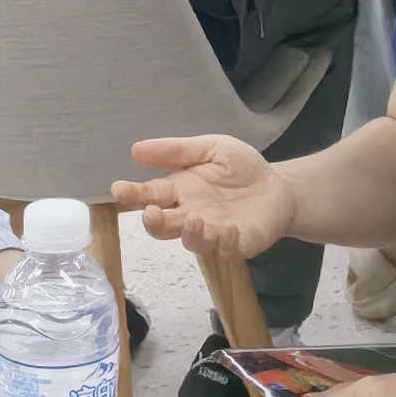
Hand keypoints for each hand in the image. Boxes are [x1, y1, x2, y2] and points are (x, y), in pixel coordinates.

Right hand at [116, 131, 295, 263]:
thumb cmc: (239, 168)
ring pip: (192, 242)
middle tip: (151, 213)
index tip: (118, 190)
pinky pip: (226, 249)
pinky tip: (227, 229)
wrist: (277, 186)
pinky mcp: (237, 244)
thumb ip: (176, 150)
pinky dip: (225, 242)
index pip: (149, 195)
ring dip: (190, 233)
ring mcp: (213, 232)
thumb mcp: (210, 147)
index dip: (132, 194)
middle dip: (154, 222)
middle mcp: (190, 214)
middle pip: (163, 226)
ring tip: (193, 219)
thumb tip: (135, 149)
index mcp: (179, 190)